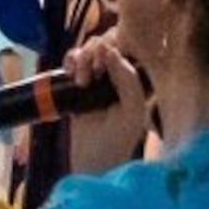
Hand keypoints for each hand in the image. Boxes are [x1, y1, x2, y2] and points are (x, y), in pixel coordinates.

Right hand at [65, 27, 152, 174]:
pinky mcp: (79, 85)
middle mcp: (120, 75)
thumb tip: (109, 50)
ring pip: (90, 49)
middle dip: (95, 54)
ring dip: (81, 59)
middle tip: (90, 77)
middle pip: (108, 44)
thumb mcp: (132, 108)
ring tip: (79, 82)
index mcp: (140, 78)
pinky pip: (74, 61)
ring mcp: (99, 79)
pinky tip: (68, 72)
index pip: (130, 45)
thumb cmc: (116, 141)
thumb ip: (128, 78)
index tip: (104, 66)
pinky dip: (70, 60)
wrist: (90, 164)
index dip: (115, 47)